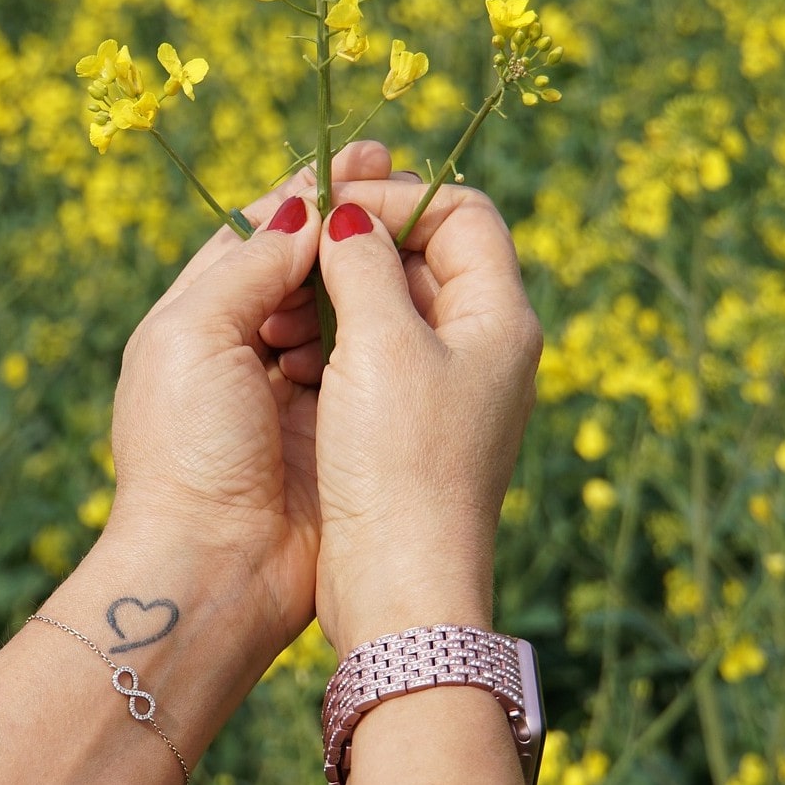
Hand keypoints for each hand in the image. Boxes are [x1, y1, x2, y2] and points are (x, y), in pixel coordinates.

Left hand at [107, 142, 399, 658]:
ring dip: (366, 271)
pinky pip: (362, 359)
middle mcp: (242, 345)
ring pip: (338, 307)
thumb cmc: (187, 446)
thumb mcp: (194, 334)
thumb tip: (305, 208)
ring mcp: (289, 386)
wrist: (213, 566)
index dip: (308, 191)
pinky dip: (382, 327)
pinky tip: (411, 301)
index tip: (364, 156)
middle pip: (301, 265)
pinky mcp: (331, 425)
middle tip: (404, 180)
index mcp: (194, 315)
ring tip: (409, 235)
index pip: (256, 232)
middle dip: (348, 223)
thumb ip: (250, 265)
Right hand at [309, 183, 542, 655]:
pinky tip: (290, 356)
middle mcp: (484, 346)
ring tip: (286, 319)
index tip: (332, 207)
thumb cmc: (398, 465)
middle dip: (359, 245)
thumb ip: (365, 263)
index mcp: (499, 318)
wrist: (400, 588)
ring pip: (393, 305)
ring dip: (338, 296)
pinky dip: (334, 341)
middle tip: (297, 253)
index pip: (460, 212)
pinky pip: (374, 354)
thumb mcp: (380, 346)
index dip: (396, 197)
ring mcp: (449, 386)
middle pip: (426, 254)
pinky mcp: (413, 424)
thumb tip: (347, 214)